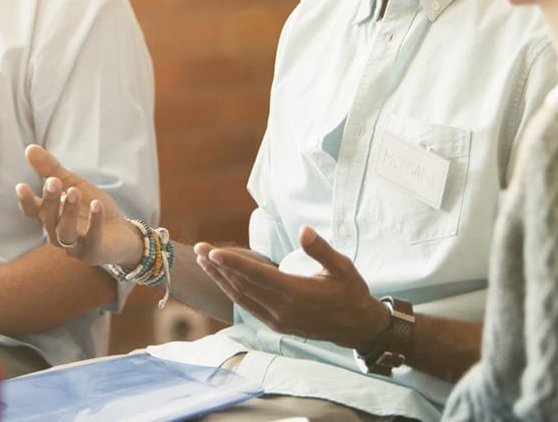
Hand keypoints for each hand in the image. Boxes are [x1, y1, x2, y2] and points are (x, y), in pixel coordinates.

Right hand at [14, 145, 141, 267]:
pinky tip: (96, 205)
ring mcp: (75, 246)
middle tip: (53, 182)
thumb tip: (29, 147)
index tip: (21, 186)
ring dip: (68, 212)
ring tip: (74, 192)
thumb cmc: (90, 207)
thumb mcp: (72, 184)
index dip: (25, 201)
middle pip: (48, 219)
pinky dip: (94, 222)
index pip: (32, 211)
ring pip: (65, 232)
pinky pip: (92, 239)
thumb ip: (51, 169)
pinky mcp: (94, 252)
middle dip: (50, 200)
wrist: (120, 233)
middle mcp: (57, 233)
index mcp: (50, 217)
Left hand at [195, 225, 388, 350]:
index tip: (212, 252)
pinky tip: (222, 281)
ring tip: (203, 262)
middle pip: (242, 285)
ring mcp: (278, 320)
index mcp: (296, 293)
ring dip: (220, 279)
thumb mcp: (342, 267)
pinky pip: (248, 307)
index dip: (232, 263)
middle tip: (198, 249)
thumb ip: (321, 249)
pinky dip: (232, 292)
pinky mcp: (277, 326)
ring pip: (241, 298)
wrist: (358, 327)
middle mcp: (282, 309)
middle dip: (218, 267)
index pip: (256, 276)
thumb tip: (303, 230)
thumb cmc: (351, 292)